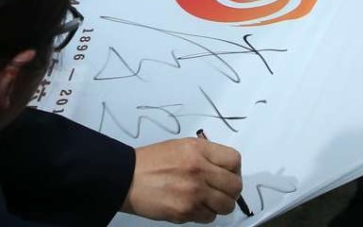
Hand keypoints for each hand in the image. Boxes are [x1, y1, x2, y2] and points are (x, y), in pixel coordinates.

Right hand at [123, 138, 242, 222]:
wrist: (127, 178)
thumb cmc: (152, 161)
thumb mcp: (182, 146)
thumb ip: (204, 155)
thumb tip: (223, 168)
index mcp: (199, 150)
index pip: (234, 160)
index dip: (234, 169)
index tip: (227, 174)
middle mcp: (200, 169)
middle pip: (235, 186)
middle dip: (231, 190)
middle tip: (220, 190)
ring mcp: (194, 192)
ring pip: (226, 205)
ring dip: (219, 205)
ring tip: (206, 200)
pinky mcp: (185, 211)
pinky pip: (209, 218)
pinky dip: (204, 214)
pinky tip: (193, 206)